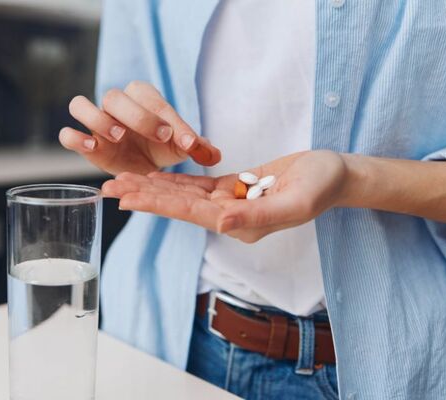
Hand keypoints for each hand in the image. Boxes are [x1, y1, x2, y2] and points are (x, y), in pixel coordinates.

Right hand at [59, 81, 220, 174]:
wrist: (143, 166)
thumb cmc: (161, 148)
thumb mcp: (181, 148)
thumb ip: (197, 147)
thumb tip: (213, 154)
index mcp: (142, 97)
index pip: (154, 101)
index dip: (172, 121)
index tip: (188, 143)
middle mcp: (115, 103)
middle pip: (115, 96)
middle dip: (138, 116)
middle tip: (159, 137)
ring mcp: (95, 121)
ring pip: (80, 104)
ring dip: (98, 119)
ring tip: (118, 137)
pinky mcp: (83, 141)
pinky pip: (67, 133)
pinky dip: (75, 138)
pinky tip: (93, 148)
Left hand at [102, 151, 347, 242]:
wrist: (337, 175)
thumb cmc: (321, 187)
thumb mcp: (295, 202)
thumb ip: (257, 215)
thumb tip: (219, 223)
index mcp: (239, 223)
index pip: (188, 212)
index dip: (155, 203)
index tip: (125, 197)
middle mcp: (229, 217)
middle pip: (177, 205)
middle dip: (143, 195)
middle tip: (108, 186)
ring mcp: (229, 203)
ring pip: (182, 195)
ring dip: (152, 188)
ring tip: (122, 181)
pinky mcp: (233, 188)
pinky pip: (196, 186)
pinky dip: (174, 181)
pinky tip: (153, 177)